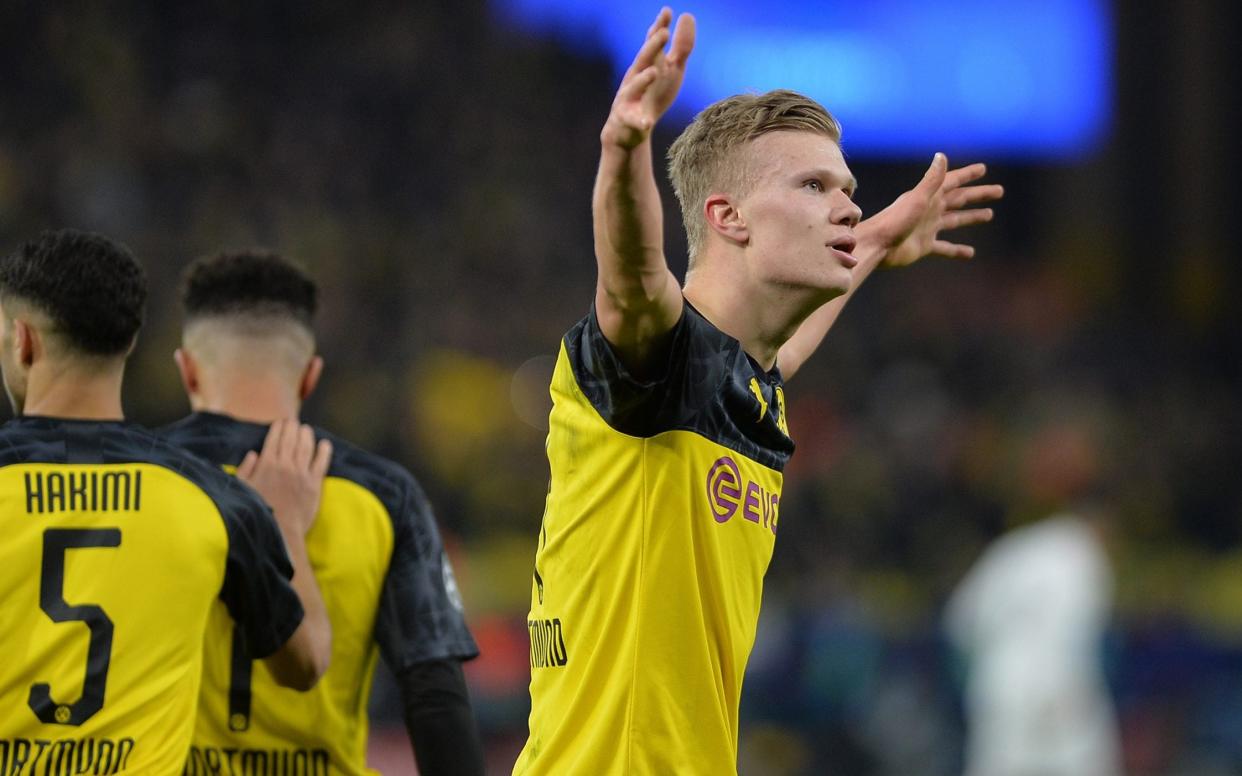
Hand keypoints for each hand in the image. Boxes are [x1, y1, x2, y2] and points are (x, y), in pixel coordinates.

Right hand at [238, 418, 332, 537]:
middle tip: (293, 422)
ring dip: (307, 435)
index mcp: (267, 464)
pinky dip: (324, 451)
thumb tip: (253, 454)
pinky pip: (321, 463)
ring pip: (306, 447)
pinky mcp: (314, 484)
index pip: (274, 439)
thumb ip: (245, 470)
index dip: (278, 428)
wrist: (279, 531)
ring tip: (306, 429)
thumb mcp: (242, 489)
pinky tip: (325, 444)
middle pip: (291, 439)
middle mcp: (285, 464)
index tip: (281, 422)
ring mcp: (301, 473)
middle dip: (292, 427)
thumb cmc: (257, 511)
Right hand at [600, 7, 695, 148]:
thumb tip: (688, 15)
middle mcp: (636, 77)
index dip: (659, 27)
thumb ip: (680, 47)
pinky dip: (640, 120)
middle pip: (643, 60)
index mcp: (647, 64)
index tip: (667, 12)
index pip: (652, 43)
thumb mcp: (670, 70)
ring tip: (654, 72)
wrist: (630, 130)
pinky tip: (646, 122)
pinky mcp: (628, 120)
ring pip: (634, 87)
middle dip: (652, 47)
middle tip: (663, 33)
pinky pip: (635, 121)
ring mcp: (629, 98)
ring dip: (643, 80)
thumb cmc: (652, 95)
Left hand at [858, 153, 1003, 268]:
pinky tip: (970, 253)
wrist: (877, 245)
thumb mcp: (917, 198)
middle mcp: (930, 210)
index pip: (953, 181)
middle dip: (978, 195)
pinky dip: (957, 250)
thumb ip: (931, 179)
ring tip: (989, 215)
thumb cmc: (895, 221)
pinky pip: (945, 248)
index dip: (968, 175)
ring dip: (971, 217)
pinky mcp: (924, 246)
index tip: (983, 169)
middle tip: (999, 191)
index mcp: (929, 196)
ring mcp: (928, 228)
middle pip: (959, 199)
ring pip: (955, 221)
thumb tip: (941, 155)